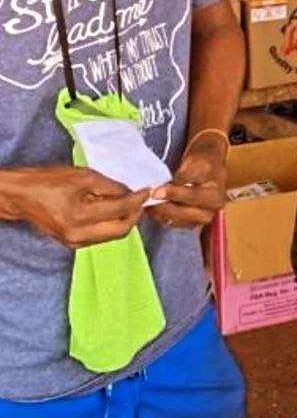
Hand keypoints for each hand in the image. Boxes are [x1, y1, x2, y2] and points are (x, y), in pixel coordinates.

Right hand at [3, 166, 149, 248]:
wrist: (23, 196)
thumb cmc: (52, 181)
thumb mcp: (86, 177)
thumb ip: (112, 187)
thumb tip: (132, 193)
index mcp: (80, 217)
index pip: (120, 212)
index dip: (138, 200)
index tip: (149, 190)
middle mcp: (78, 235)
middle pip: (120, 231)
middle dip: (135, 214)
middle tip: (141, 198)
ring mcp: (74, 243)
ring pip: (111, 235)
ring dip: (124, 220)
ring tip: (129, 202)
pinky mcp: (72, 243)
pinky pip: (100, 236)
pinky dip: (111, 224)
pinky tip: (113, 209)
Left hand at [150, 131, 227, 229]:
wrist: (206, 168)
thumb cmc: (203, 163)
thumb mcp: (198, 164)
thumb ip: (184, 176)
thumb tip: (166, 188)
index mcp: (216, 197)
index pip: (193, 196)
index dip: (174, 194)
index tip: (156, 191)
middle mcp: (209, 213)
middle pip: (182, 213)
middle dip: (163, 206)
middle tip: (147, 199)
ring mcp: (197, 221)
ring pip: (174, 220)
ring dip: (159, 212)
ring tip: (146, 203)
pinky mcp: (187, 224)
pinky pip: (170, 223)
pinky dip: (159, 216)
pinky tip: (151, 207)